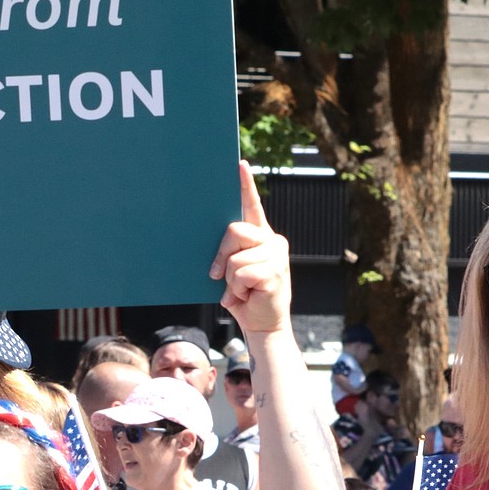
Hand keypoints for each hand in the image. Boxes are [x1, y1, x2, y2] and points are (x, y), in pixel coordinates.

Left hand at [209, 162, 291, 335]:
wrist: (262, 325)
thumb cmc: (244, 297)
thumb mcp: (232, 271)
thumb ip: (228, 253)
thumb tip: (212, 247)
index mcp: (261, 236)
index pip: (252, 206)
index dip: (245, 185)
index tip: (239, 164)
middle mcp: (272, 241)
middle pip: (234, 230)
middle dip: (220, 255)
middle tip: (218, 276)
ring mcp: (276, 256)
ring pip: (235, 258)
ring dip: (229, 280)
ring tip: (240, 291)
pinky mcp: (274, 272)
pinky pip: (241, 274)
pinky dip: (235, 290)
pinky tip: (246, 297)